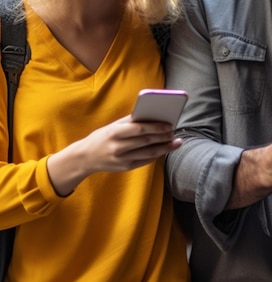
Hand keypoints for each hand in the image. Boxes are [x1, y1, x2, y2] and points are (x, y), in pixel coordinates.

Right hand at [47, 116, 180, 194]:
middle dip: (163, 137)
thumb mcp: (113, 126)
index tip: (169, 124)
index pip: (140, 129)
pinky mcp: (125, 168)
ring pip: (149, 153)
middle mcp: (118, 147)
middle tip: (175, 132)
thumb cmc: (102, 137)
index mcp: (115, 133)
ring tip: (175, 142)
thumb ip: (131, 121)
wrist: (85, 158)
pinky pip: (146, 161)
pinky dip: (157, 155)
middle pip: (147, 141)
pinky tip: (165, 149)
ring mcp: (122, 159)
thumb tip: (153, 114)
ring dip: (165, 147)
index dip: (156, 127)